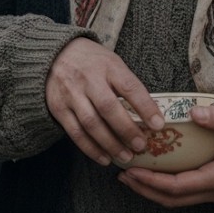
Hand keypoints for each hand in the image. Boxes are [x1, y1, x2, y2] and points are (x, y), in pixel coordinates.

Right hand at [45, 37, 165, 167]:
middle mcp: (88, 79)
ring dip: (110, 144)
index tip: (158, 125)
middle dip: (126, 130)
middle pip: (108, 108)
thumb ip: (127, 85)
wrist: (55, 55)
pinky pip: (75, 132)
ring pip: (91, 123)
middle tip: (140, 145)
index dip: (145, 107)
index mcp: (107, 66)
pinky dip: (90, 148)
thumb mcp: (112, 63)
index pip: (129, 87)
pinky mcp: (58, 108)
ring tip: (125, 156)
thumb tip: (149, 115)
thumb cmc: (92, 62)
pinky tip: (104, 158)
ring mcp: (71, 94)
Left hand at [117, 104, 213, 206]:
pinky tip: (152, 173)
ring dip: (152, 190)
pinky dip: (165, 186)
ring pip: (178, 199)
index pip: (178, 186)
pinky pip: (185, 193)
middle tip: (123, 175)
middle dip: (145, 189)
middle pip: (173, 198)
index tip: (132, 170)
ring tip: (130, 176)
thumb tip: (195, 113)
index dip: (152, 180)